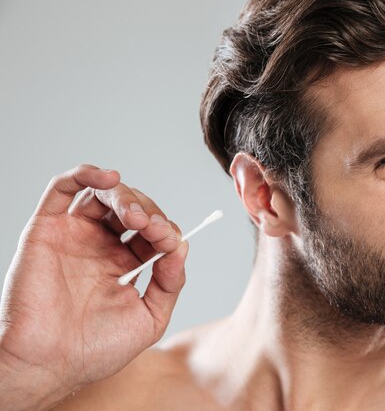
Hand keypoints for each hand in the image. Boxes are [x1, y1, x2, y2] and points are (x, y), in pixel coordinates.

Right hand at [0, 164, 188, 406]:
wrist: (50, 364)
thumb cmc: (95, 349)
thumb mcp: (150, 318)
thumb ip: (170, 282)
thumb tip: (183, 247)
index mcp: (124, 264)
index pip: (153, 231)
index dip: (166, 229)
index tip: (172, 241)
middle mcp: (100, 246)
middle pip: (133, 208)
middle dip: (150, 212)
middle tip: (153, 228)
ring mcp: (74, 235)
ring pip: (105, 194)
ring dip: (127, 196)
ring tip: (136, 216)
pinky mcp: (47, 229)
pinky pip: (64, 188)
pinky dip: (87, 174)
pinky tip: (110, 178)